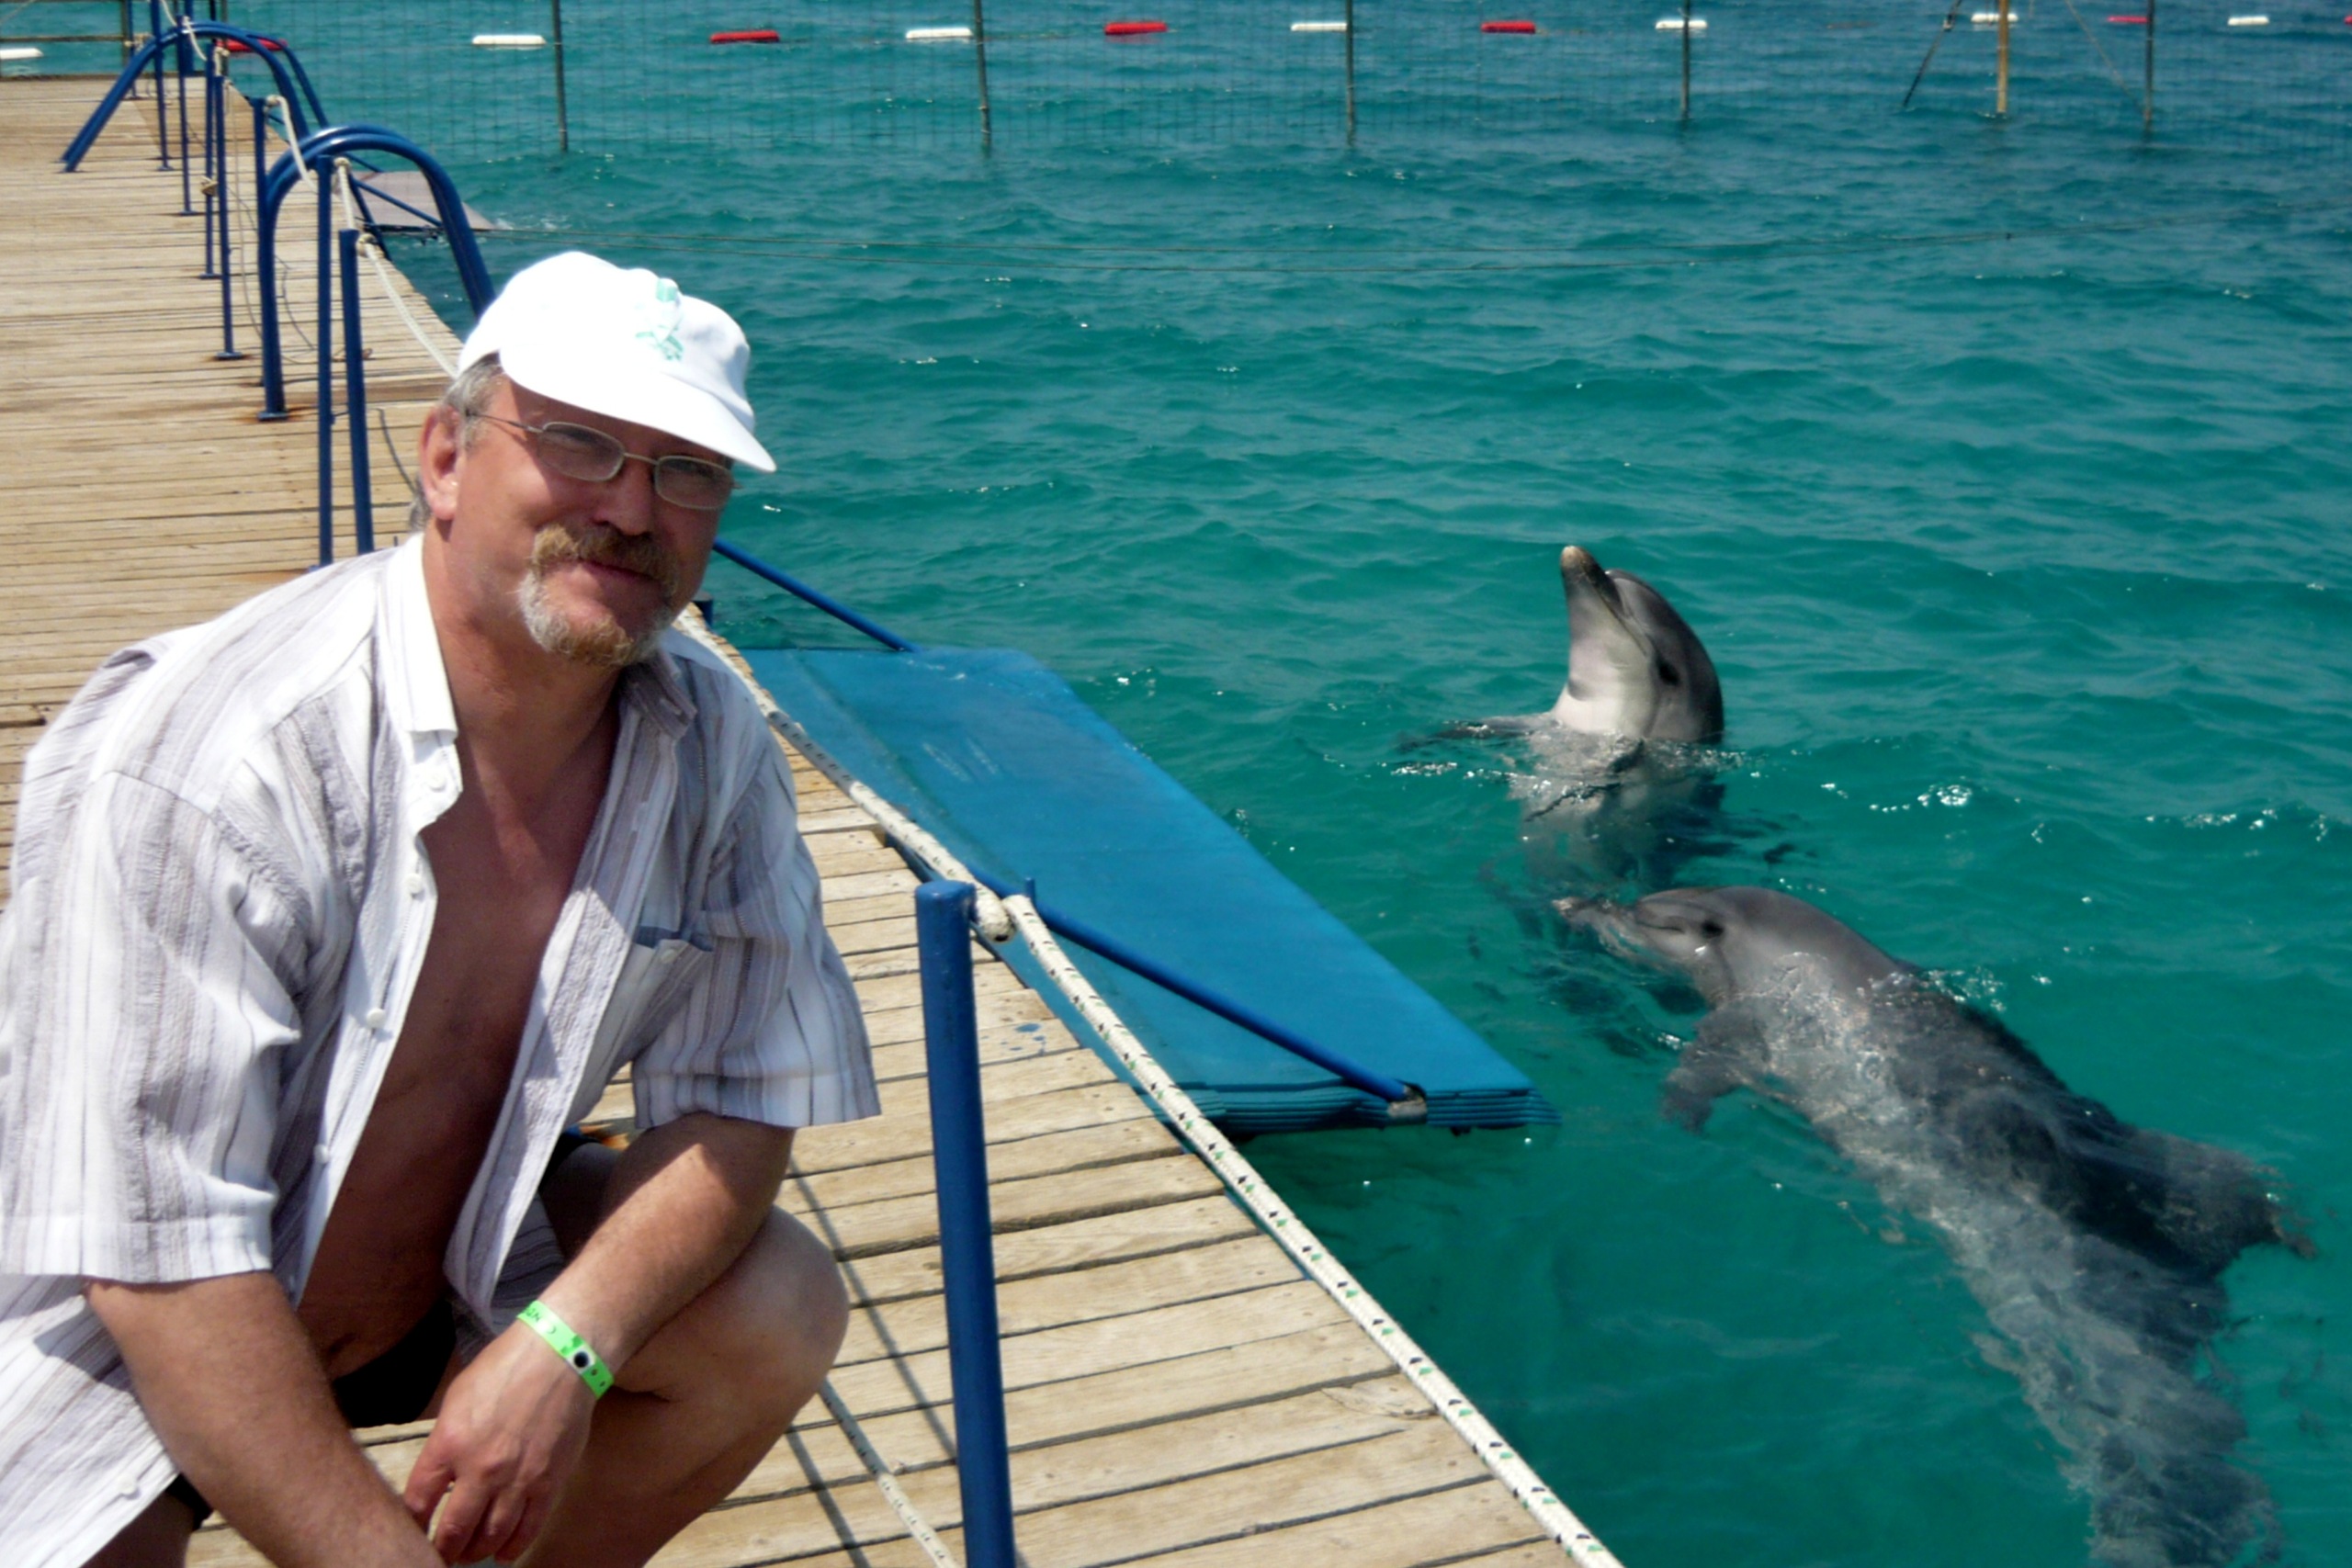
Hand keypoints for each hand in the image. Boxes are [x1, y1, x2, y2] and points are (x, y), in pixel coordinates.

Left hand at [402, 1321, 598, 1563]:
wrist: (560, 1357)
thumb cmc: (504, 1368)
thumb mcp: (457, 1400)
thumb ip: (446, 1443)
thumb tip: (442, 1478)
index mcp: (449, 1444)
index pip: (418, 1503)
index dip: (412, 1525)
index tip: (414, 1533)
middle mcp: (480, 1469)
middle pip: (454, 1529)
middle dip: (445, 1549)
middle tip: (442, 1554)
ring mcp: (518, 1479)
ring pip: (492, 1536)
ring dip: (477, 1551)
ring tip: (471, 1554)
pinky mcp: (550, 1483)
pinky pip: (529, 1527)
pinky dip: (513, 1547)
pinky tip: (504, 1553)